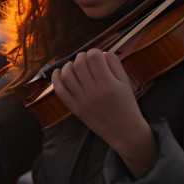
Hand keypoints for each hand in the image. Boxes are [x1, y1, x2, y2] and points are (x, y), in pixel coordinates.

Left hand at [52, 49, 156, 176]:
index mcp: (109, 84)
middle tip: (86, 59)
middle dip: (82, 57)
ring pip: (67, 75)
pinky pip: (60, 91)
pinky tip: (58, 72)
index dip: (94, 52)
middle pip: (80, 64)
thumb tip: (101, 52)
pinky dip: (56, 79)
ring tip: (74, 65)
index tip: (97, 55)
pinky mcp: (75, 109)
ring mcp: (82, 101)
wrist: (125, 132)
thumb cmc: (127, 105)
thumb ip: (115, 64)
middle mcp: (94, 92)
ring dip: (69, 65)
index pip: (94, 57)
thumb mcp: (126, 83)